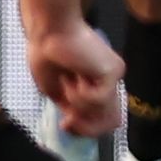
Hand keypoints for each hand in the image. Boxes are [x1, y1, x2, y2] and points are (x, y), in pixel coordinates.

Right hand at [29, 15, 123, 139]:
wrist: (47, 31)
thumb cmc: (46, 54)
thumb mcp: (54, 90)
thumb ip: (70, 108)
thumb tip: (78, 122)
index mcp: (96, 86)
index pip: (105, 119)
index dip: (86, 129)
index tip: (65, 124)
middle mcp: (110, 83)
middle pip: (112, 122)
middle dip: (87, 127)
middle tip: (68, 120)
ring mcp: (114, 77)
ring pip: (105, 112)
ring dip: (79, 104)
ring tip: (67, 83)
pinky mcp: (113, 72)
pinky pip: (99, 98)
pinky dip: (80, 93)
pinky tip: (72, 77)